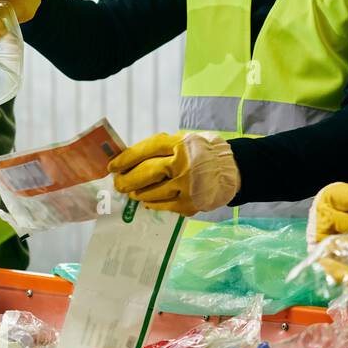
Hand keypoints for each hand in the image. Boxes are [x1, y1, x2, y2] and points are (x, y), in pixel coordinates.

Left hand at [108, 132, 239, 216]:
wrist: (234, 170)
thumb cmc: (203, 154)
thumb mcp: (186, 142)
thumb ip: (162, 148)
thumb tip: (129, 158)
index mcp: (181, 144)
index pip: (146, 150)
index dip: (126, 158)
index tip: (113, 166)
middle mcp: (184, 164)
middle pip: (146, 173)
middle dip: (127, 180)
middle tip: (119, 184)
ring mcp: (187, 185)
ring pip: (151, 193)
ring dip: (138, 193)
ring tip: (134, 192)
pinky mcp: (190, 203)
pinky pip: (163, 206)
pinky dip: (152, 203)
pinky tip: (149, 201)